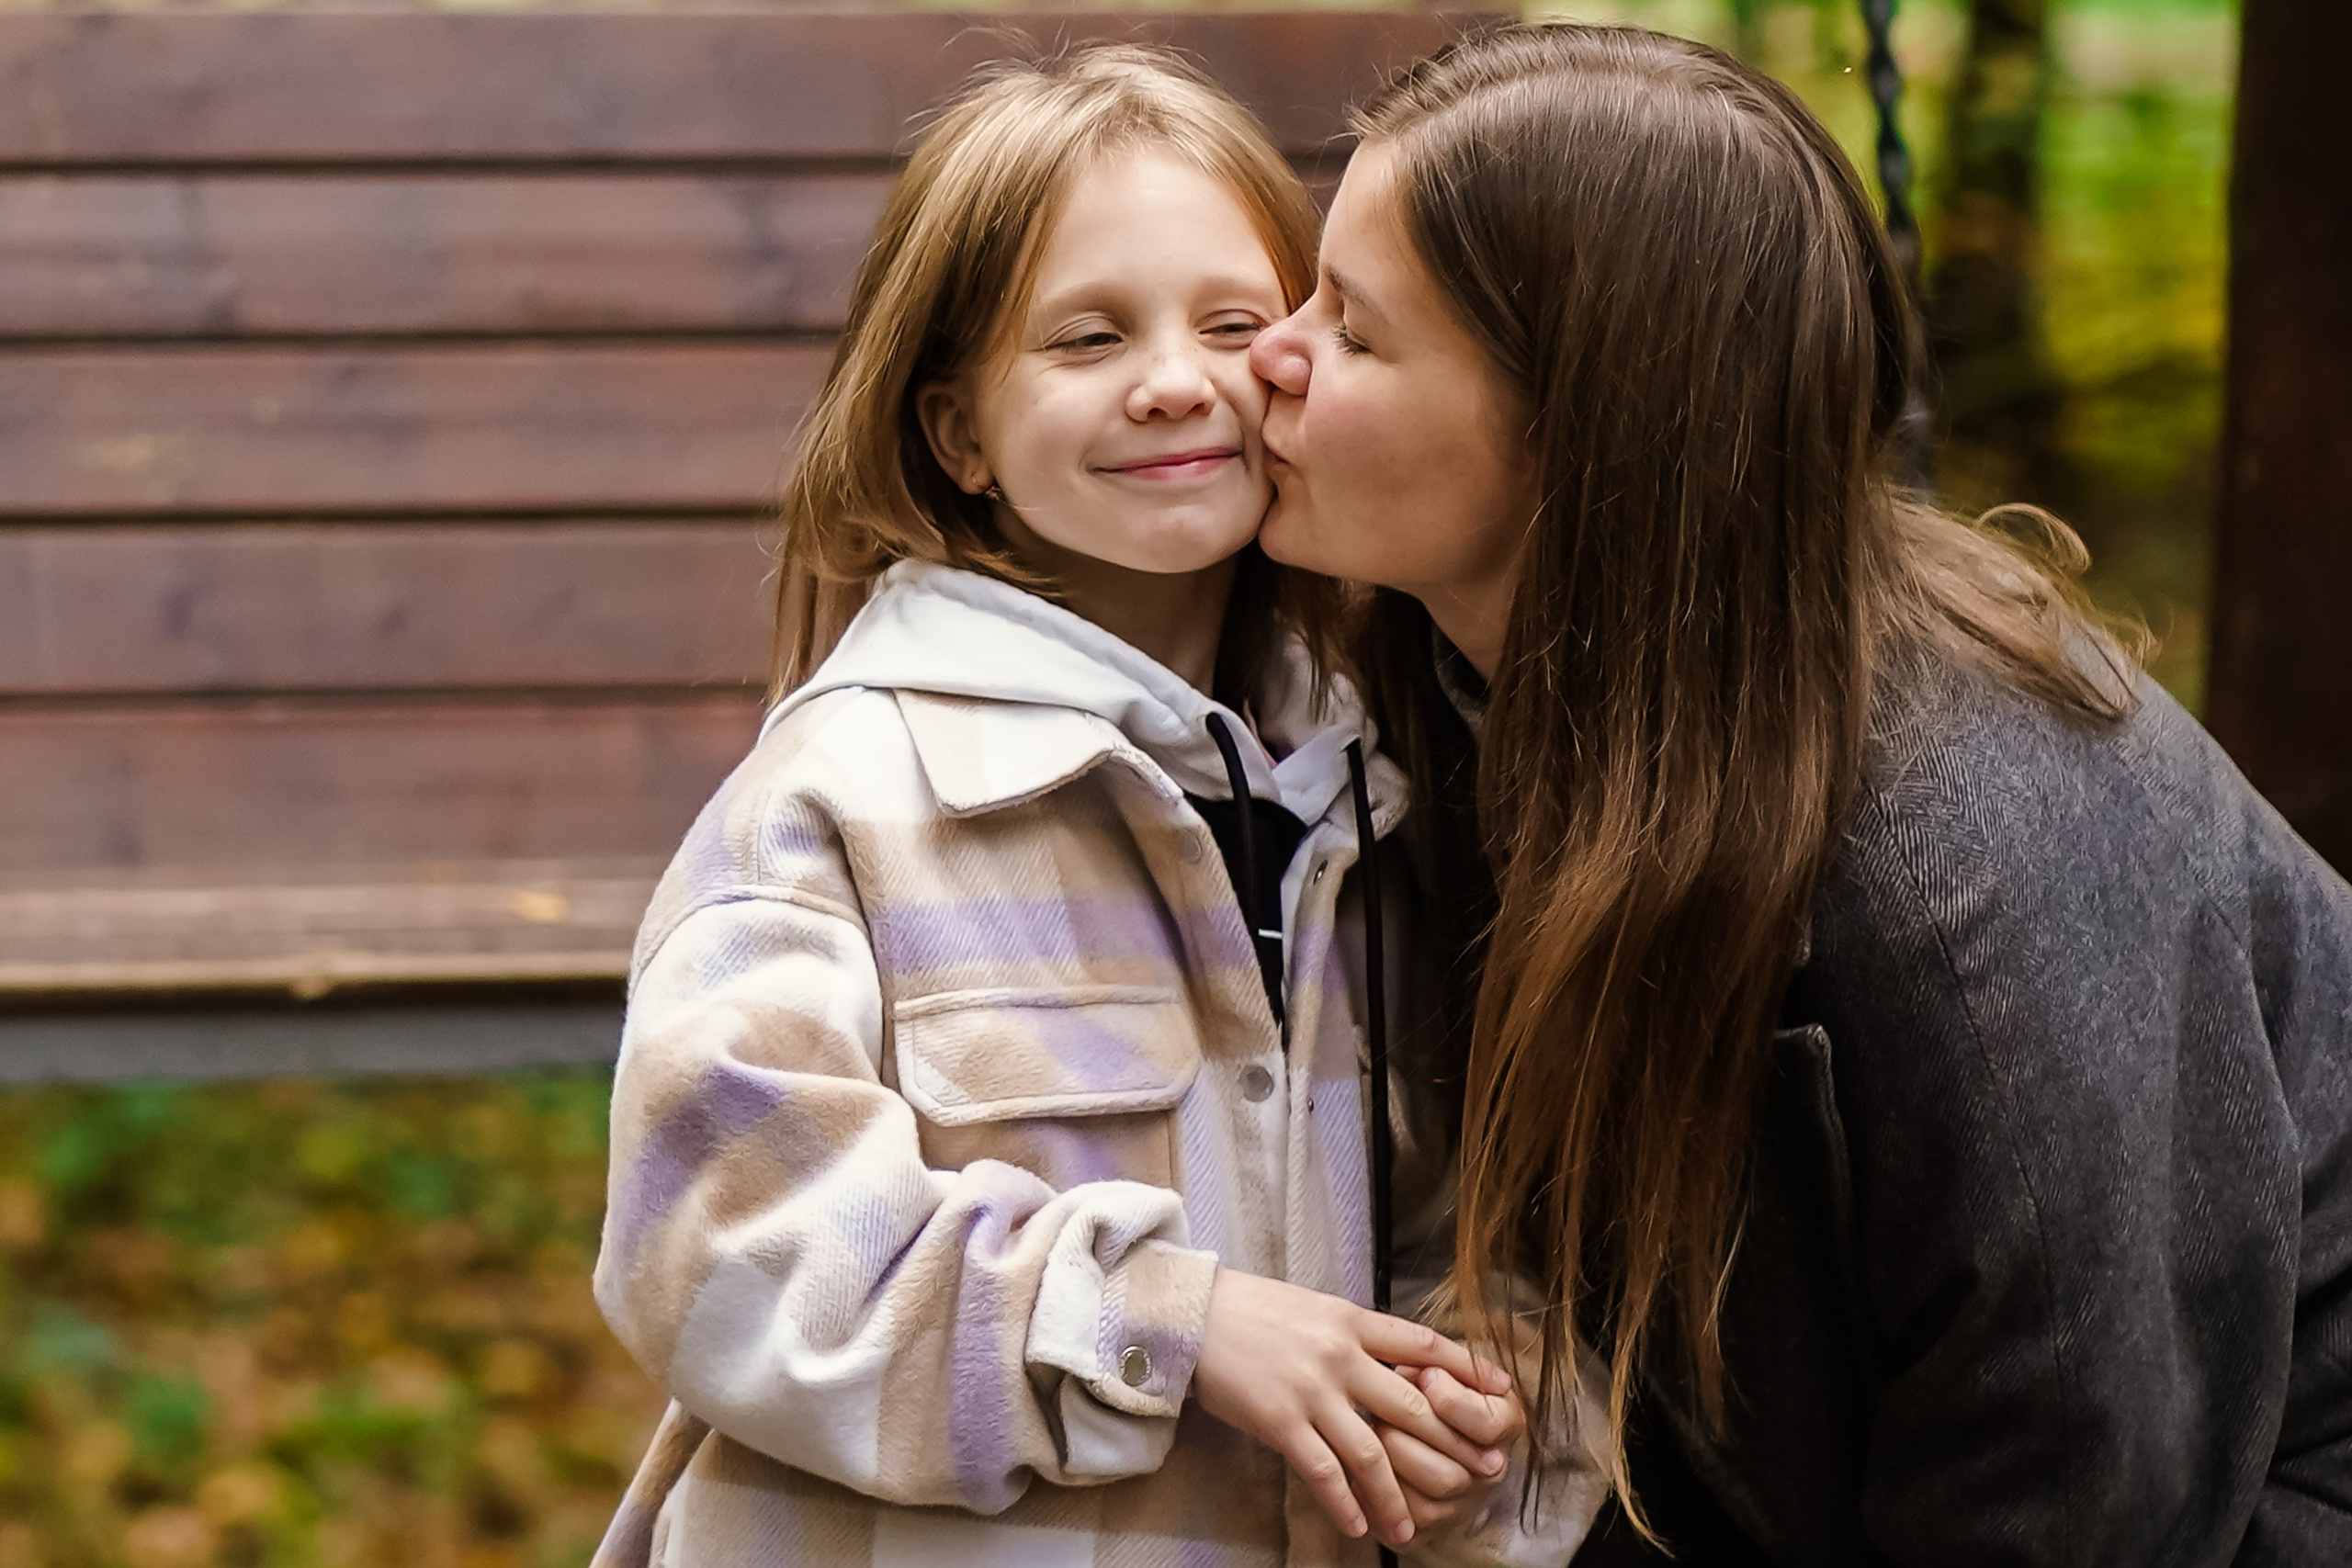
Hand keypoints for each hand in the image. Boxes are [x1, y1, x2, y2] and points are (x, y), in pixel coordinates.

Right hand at [1190, 1268, 1511, 1546]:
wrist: (1191, 1315)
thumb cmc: (1252, 1311)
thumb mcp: (1314, 1309)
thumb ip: (1355, 1336)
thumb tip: (1392, 1363)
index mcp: (1353, 1320)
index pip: (1427, 1345)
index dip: (1469, 1370)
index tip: (1502, 1394)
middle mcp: (1341, 1355)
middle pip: (1414, 1407)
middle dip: (1452, 1445)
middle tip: (1483, 1475)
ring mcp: (1312, 1391)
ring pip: (1372, 1453)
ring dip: (1396, 1497)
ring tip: (1410, 1530)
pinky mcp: (1280, 1421)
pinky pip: (1323, 1471)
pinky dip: (1345, 1503)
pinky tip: (1359, 1526)